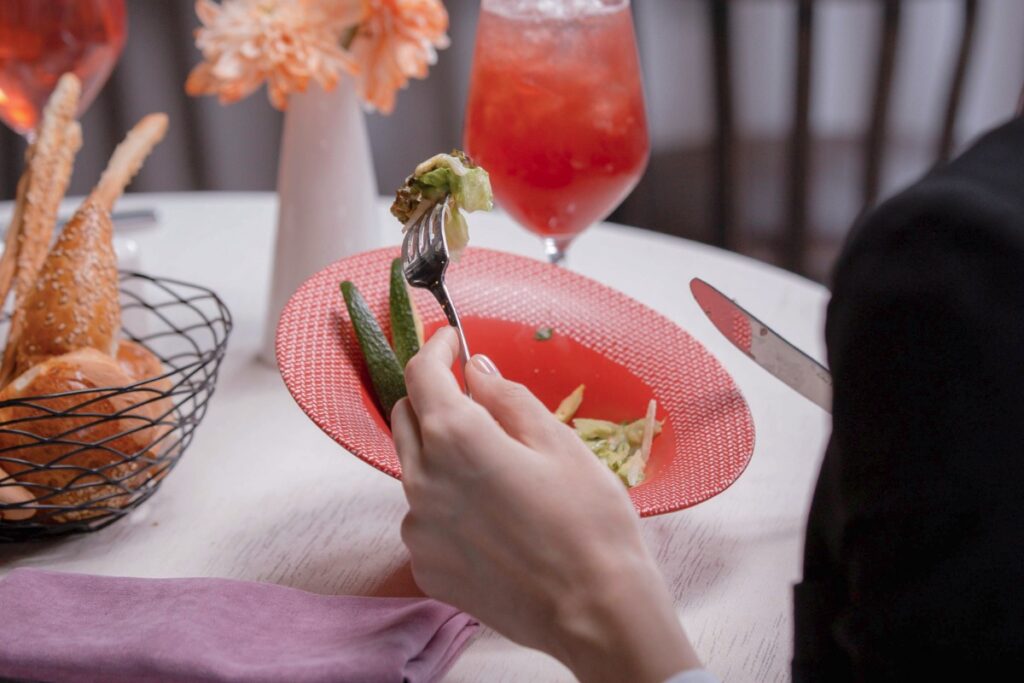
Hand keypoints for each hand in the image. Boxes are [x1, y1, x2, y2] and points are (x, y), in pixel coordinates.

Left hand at [392, 327, 700, 682]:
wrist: (596, 611)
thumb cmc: (589, 521)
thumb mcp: (558, 443)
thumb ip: (507, 398)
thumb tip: (476, 369)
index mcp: (456, 439)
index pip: (422, 374)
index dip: (436, 349)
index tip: (452, 341)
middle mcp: (422, 480)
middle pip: (407, 418)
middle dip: (433, 397)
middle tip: (475, 399)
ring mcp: (418, 528)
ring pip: (413, 469)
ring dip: (439, 453)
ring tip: (493, 469)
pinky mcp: (425, 566)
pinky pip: (423, 516)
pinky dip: (445, 503)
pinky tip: (489, 517)